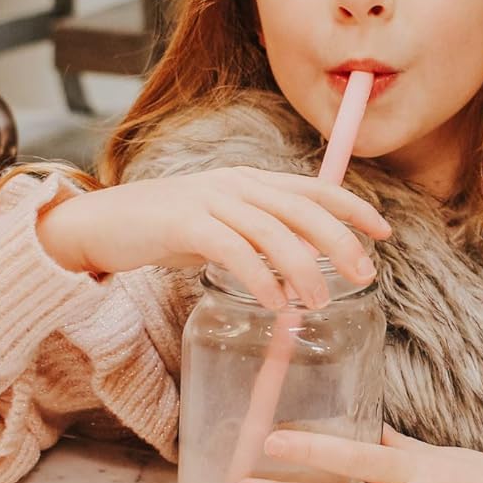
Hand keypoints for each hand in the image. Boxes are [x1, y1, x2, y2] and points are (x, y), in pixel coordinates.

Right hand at [36, 166, 388, 308]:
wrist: (99, 223)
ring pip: (273, 232)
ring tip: (320, 302)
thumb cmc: (164, 228)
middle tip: (366, 275)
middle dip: (341, 241)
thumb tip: (304, 263)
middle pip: (303, 209)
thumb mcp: (221, 224)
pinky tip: (274, 301)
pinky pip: (232, 250)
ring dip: (303, 269)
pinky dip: (259, 277)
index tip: (384, 232)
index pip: (314, 188)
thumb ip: (258, 235)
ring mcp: (209, 201)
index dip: (353, 207)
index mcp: (250, 181)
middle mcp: (236, 184)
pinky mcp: (183, 224)